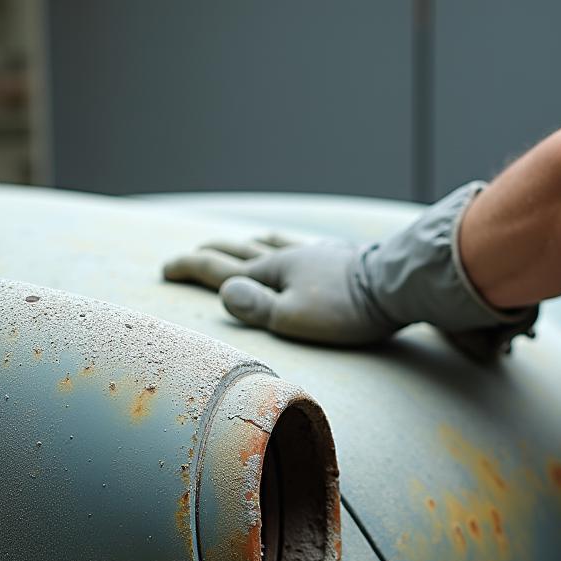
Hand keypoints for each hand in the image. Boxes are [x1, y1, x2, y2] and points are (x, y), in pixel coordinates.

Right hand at [163, 236, 396, 345]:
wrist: (395, 285)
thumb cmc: (345, 310)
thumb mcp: (293, 318)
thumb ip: (256, 307)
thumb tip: (225, 292)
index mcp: (269, 273)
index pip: (218, 269)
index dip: (189, 268)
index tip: (165, 269)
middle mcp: (286, 258)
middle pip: (238, 250)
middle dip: (208, 253)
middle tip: (188, 256)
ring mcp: (311, 254)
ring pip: (266, 243)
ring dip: (242, 244)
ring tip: (231, 245)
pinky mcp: (336, 257)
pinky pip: (297, 245)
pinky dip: (280, 242)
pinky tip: (290, 246)